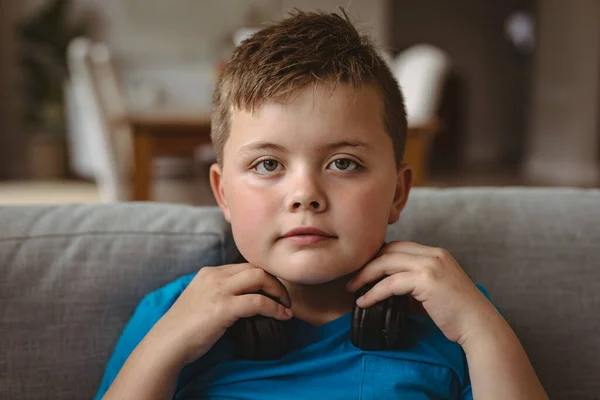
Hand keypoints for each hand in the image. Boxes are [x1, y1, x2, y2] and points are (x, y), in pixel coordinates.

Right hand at [150, 264, 292, 366]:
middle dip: (275, 281)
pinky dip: (275, 308)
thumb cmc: (184, 329)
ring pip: (260, 278)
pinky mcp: (224, 307)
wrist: (167, 344)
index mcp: (209, 273)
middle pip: (255, 268)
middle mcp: (215, 276)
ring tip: (286, 307)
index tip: (275, 291)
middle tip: (285, 299)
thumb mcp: (202, 300)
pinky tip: (283, 316)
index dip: (264, 277)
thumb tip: (246, 299)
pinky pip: (258, 301)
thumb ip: (220, 293)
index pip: (245, 266)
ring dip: (279, 291)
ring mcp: (219, 290)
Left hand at [345, 241, 497, 344]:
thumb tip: (387, 290)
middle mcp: (433, 254)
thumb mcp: (434, 291)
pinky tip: (364, 301)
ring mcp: (430, 265)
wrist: (479, 326)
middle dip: (367, 262)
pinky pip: (390, 282)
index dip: (378, 256)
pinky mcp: (426, 280)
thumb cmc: (458, 314)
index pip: (399, 247)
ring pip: (386, 262)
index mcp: (436, 253)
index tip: (364, 269)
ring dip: (365, 275)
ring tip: (352, 288)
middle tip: (352, 277)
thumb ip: (413, 285)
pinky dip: (373, 291)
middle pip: (389, 250)